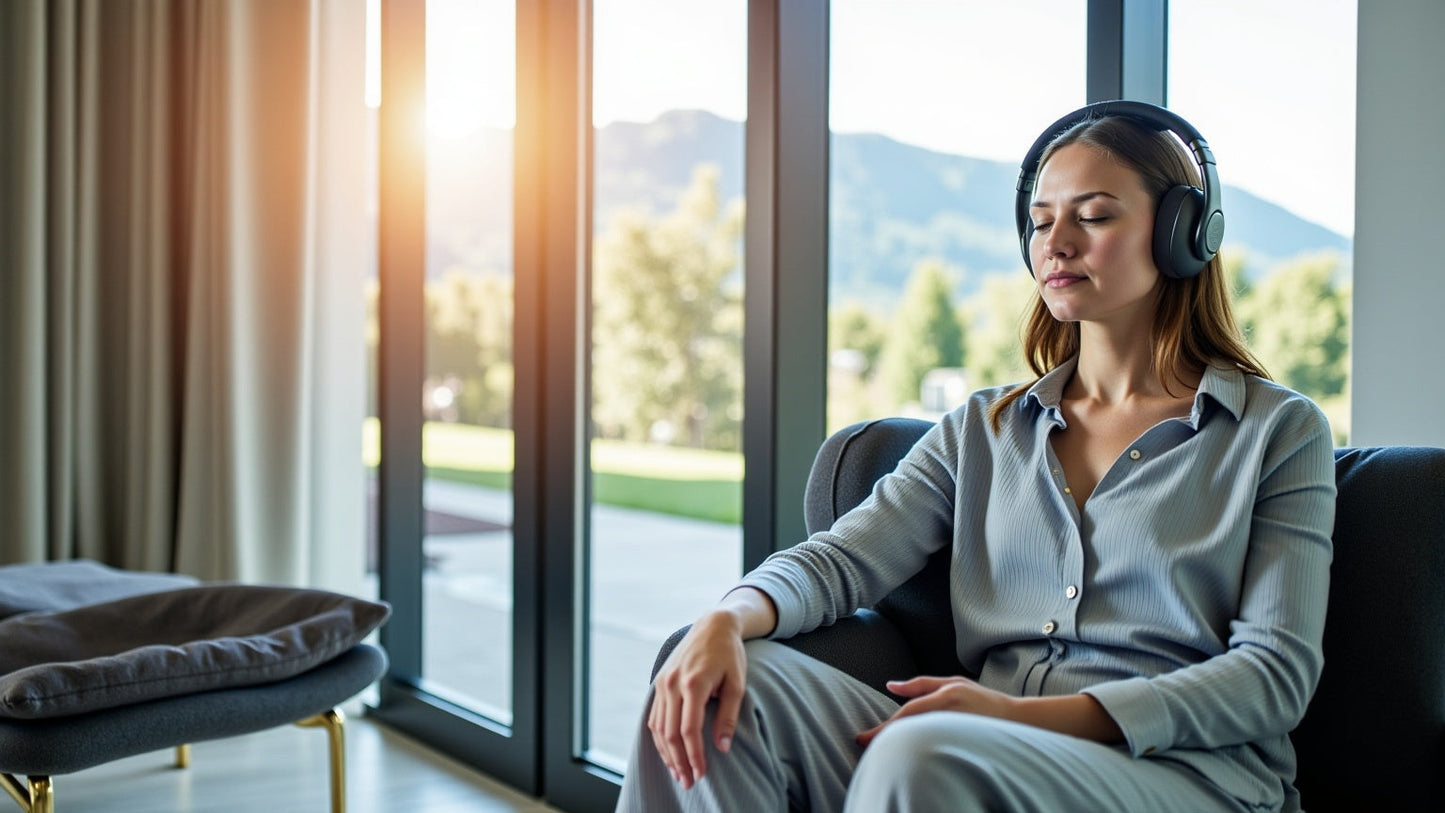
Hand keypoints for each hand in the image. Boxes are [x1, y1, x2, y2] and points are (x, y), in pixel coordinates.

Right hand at [647, 611, 747, 788]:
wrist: (712, 626)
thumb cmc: (729, 655)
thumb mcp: (737, 684)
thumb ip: (728, 716)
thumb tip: (723, 748)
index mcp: (694, 683)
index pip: (689, 730)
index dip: (695, 756)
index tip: (702, 774)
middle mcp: (673, 683)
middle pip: (670, 733)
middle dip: (679, 762)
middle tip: (688, 782)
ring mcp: (662, 683)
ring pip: (658, 728)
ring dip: (667, 754)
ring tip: (678, 773)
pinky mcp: (659, 683)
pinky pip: (654, 717)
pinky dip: (659, 739)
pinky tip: (668, 753)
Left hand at [855, 675, 1016, 746]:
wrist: (1019, 720)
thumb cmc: (983, 700)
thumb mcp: (953, 683)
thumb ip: (921, 684)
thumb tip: (890, 685)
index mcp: (947, 696)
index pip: (908, 713)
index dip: (883, 726)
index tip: (862, 737)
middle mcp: (952, 713)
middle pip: (912, 729)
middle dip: (886, 739)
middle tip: (864, 745)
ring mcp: (960, 731)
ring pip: (923, 742)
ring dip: (901, 747)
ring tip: (881, 753)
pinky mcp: (966, 747)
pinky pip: (937, 752)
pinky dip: (921, 755)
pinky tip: (909, 759)